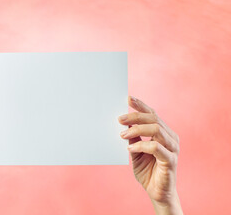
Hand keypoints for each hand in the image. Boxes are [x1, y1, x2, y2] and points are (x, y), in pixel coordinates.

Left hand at [118, 96, 182, 214]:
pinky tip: (130, 148)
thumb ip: (132, 138)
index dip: (141, 105)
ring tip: (122, 135)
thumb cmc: (148, 171)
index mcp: (164, 133)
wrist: (156, 192)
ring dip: (137, 129)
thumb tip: (122, 124)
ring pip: (156, 129)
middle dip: (135, 116)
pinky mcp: (170, 160)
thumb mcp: (135, 151)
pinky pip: (156, 147)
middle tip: (119, 120)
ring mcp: (173, 148)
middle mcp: (171, 138)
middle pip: (154, 118)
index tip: (128, 98)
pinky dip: (141, 145)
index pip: (153, 114)